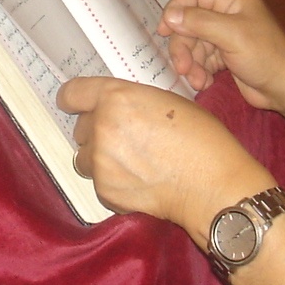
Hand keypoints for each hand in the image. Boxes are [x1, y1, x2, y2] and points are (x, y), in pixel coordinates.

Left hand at [58, 78, 272, 236]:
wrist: (211, 185)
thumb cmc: (201, 139)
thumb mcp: (166, 101)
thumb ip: (132, 101)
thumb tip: (116, 109)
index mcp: (116, 98)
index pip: (73, 94)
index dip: (73, 99)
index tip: (74, 104)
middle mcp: (102, 127)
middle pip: (81, 126)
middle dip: (98, 130)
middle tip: (127, 138)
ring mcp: (100, 162)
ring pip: (85, 156)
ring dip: (100, 157)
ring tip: (132, 162)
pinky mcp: (105, 190)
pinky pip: (98, 181)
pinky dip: (113, 181)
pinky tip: (139, 180)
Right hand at [157, 0, 284, 111]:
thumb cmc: (264, 57)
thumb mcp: (231, 35)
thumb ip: (199, 22)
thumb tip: (169, 16)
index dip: (177, 9)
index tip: (163, 30)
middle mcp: (229, 13)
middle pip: (191, 22)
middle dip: (184, 46)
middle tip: (182, 67)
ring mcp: (227, 35)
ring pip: (195, 43)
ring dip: (192, 63)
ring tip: (197, 81)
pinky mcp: (227, 56)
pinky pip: (203, 58)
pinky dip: (200, 71)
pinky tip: (204, 83)